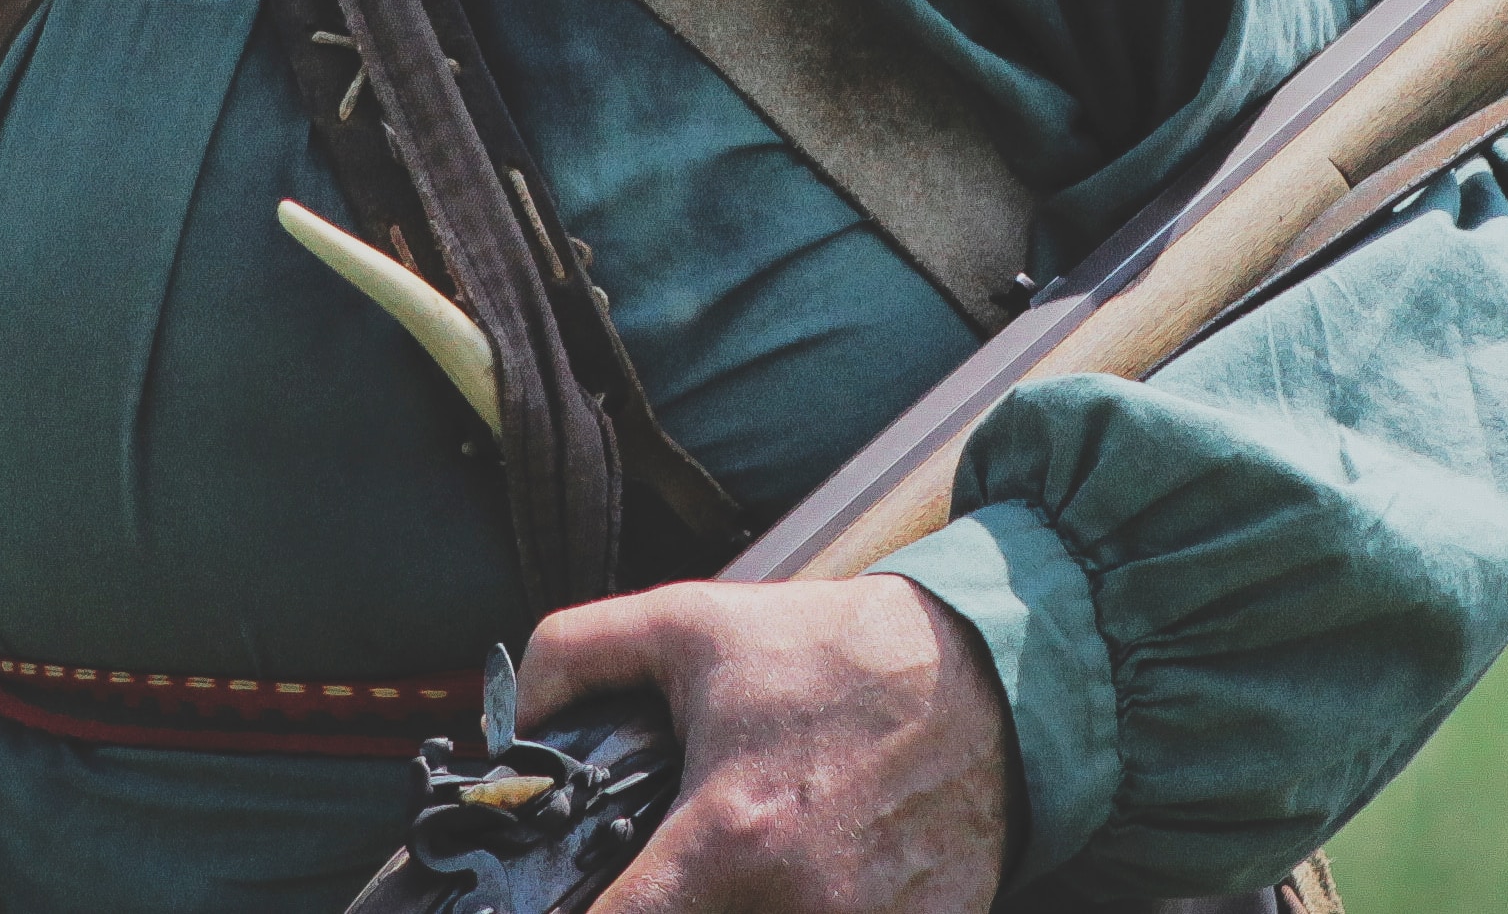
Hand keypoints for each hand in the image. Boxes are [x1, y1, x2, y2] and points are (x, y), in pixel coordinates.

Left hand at [516, 575, 1011, 913]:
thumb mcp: (694, 621)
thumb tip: (513, 728)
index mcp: (730, 840)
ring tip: (758, 858)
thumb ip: (577, 656)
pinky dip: (822, 909)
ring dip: (743, 905)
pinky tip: (826, 871)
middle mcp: (797, 906)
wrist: (993, 672)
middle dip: (674, 903)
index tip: (582, 899)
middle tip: (680, 866)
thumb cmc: (841, 653)